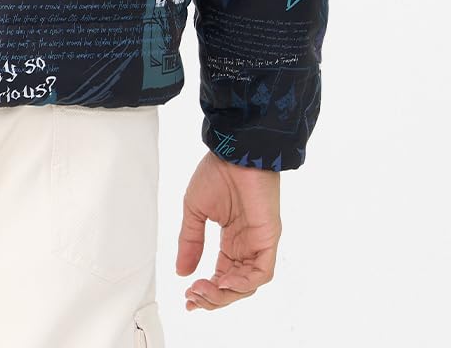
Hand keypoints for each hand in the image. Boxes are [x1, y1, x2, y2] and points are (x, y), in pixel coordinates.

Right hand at [175, 150, 280, 310]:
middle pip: (234, 286)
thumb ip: (190, 241)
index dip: (207, 291)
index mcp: (231, 241)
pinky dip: (244, 281)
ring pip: (248, 284)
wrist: (233, 151)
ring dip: (226, 293)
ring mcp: (259, 244)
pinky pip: (262, 271)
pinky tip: (223, 280)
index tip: (188, 299)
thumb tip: (181, 272)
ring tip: (204, 291)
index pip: (221, 276)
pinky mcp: (268, 238)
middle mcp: (246, 246)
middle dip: (213, 297)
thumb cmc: (217, 173)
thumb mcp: (195, 210)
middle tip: (193, 297)